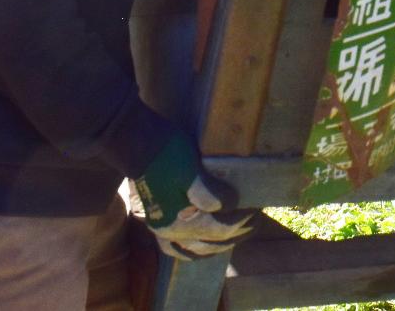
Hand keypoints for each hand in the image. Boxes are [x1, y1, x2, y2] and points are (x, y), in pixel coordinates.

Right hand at [134, 135, 254, 259]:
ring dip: (219, 244)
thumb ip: (210, 194)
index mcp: (179, 223)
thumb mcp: (191, 170)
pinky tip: (207, 243)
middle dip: (237, 234)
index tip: (257, 208)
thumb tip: (231, 206)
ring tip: (238, 233)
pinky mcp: (159, 221)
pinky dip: (197, 248)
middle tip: (256, 220)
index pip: (221, 230)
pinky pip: (180, 247)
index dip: (243, 221)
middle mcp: (169, 233)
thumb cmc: (166, 153)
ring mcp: (162, 229)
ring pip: (196, 250)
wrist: (137, 144)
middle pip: (211, 244)